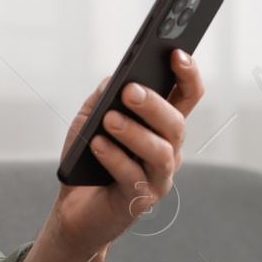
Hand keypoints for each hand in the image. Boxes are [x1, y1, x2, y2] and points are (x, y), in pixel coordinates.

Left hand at [50, 50, 204, 255]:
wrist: (74, 209)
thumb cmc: (87, 159)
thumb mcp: (90, 119)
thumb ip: (105, 96)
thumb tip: (117, 77)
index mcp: (161, 125)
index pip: (186, 95)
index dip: (187, 74)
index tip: (177, 52)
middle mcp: (168, 150)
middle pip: (175, 123)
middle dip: (154, 104)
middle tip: (130, 90)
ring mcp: (158, 177)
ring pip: (160, 151)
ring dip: (134, 132)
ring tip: (109, 120)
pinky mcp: (141, 200)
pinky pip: (134, 176)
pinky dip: (114, 158)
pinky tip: (97, 146)